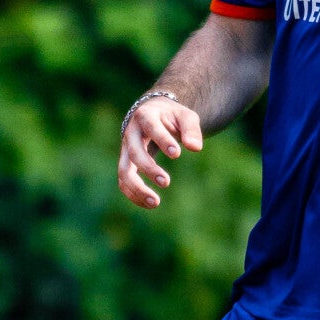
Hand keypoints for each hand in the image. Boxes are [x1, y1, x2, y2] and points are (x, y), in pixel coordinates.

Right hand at [118, 92, 202, 209]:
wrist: (151, 114)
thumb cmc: (171, 116)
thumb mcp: (185, 116)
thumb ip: (191, 130)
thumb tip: (196, 148)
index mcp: (145, 116)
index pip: (151, 128)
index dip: (163, 141)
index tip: (177, 154)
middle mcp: (131, 133)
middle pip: (134, 153)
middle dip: (149, 168)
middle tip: (166, 182)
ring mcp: (125, 149)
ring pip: (124, 171)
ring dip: (137, 188)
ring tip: (155, 202)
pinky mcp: (125, 163)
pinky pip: (123, 182)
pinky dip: (134, 195)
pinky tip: (150, 204)